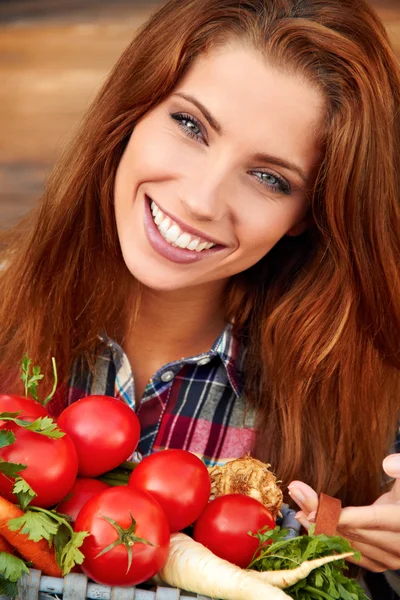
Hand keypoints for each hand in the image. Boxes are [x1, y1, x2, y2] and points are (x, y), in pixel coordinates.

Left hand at [288, 454, 399, 571]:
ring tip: (296, 503)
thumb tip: (388, 463)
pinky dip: (327, 537)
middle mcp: (399, 546)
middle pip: (351, 530)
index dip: (340, 516)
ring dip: (317, 524)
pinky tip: (308, 522)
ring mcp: (389, 558)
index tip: (313, 510)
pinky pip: (348, 552)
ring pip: (346, 542)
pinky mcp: (380, 562)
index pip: (371, 520)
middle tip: (296, 490)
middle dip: (320, 511)